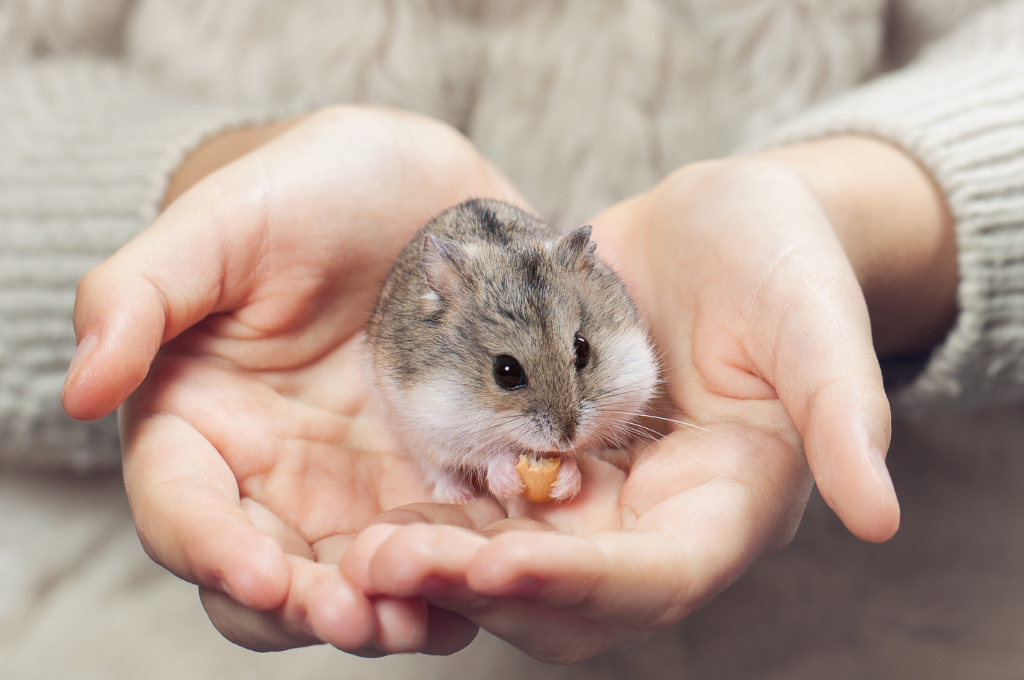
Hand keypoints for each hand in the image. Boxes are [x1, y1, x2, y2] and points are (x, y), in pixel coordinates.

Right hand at [61, 106, 525, 653]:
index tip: (264, 578)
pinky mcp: (436, 473)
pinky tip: (497, 573)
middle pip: (277, 574)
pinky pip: (446, 541)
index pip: (186, 511)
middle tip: (363, 619)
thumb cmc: (305, 189)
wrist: (416, 185)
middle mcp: (276, 469)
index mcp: (201, 422)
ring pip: (363, 577)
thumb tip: (82, 389)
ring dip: (394, 608)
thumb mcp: (220, 223)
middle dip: (314, 609)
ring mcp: (361, 479)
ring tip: (433, 615)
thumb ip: (138, 297)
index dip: (216, 554)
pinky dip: (464, 568)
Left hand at [338, 137, 956, 661]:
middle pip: (570, 594)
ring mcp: (592, 495)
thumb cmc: (779, 262)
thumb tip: (881, 516)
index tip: (505, 568)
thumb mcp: (812, 320)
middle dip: (485, 589)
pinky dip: (433, 518)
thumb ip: (845, 410)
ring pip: (511, 564)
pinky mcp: (541, 458)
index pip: (663, 575)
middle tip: (394, 566)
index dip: (588, 584)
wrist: (715, 228)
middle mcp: (652, 519)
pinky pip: (481, 507)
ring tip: (362, 553)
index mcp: (727, 504)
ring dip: (441, 568)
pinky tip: (372, 509)